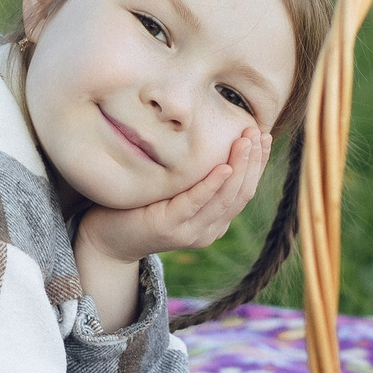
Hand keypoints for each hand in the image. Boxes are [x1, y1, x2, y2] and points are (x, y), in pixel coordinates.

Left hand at [75, 126, 270, 266]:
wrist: (107, 240)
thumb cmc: (141, 208)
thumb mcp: (176, 190)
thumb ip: (196, 176)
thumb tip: (214, 139)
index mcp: (214, 222)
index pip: (245, 190)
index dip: (257, 164)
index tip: (264, 136)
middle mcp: (208, 230)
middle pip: (241, 194)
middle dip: (253, 161)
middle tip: (258, 133)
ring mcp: (190, 232)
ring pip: (225, 200)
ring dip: (239, 168)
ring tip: (246, 142)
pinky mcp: (169, 228)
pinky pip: (195, 204)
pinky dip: (212, 186)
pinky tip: (223, 167)